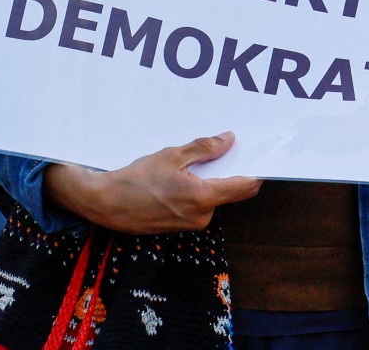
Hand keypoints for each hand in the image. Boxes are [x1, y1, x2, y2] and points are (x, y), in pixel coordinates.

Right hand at [43, 132, 261, 233]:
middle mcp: (201, 216)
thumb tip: (228, 140)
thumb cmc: (136, 179)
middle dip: (231, 173)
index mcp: (203, 198)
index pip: (243, 187)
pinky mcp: (179, 227)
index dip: (256, 172)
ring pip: (214, 199)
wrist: (105, 204)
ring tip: (195, 163)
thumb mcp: (172, 156)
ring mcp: (190, 224)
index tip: (262, 158)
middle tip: (228, 152)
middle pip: (230, 193)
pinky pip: (199, 207)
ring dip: (212, 182)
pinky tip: (183, 178)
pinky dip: (198, 192)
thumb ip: (204, 148)